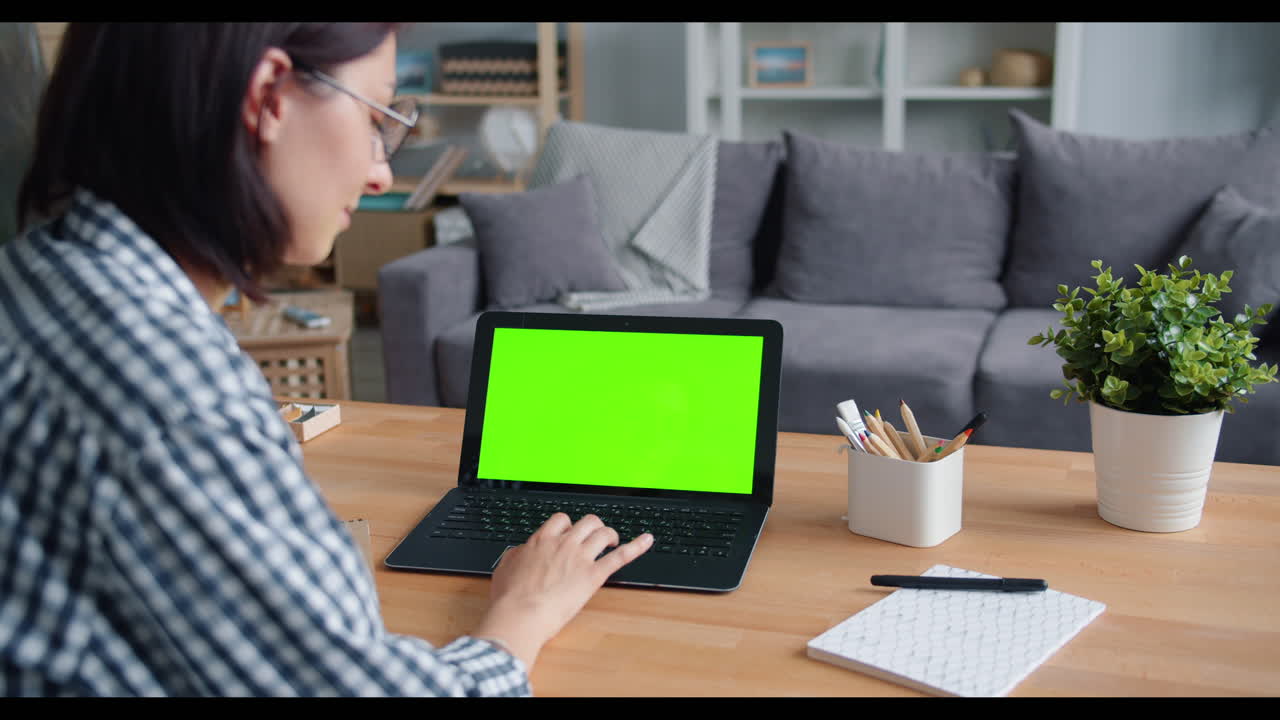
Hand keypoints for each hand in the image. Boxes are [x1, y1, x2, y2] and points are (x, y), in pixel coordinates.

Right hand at [472, 513, 652, 667]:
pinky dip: (637, 546)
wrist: (520, 615)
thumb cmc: (510, 597)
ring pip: (603, 533)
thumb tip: (521, 552)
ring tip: (613, 542)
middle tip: (595, 536)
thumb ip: (517, 555)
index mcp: (541, 541)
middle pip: (587, 522)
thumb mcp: (505, 568)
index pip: (561, 520)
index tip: (571, 531)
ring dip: (611, 534)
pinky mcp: (593, 575)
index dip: (569, 524)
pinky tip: (647, 540)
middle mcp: (564, 544)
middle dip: (593, 526)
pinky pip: (620, 556)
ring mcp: (580, 558)